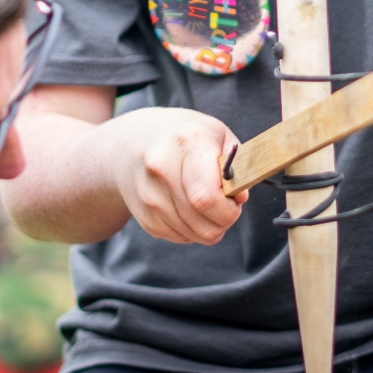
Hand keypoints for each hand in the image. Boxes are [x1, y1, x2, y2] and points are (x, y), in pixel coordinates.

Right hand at [100, 107, 247, 244]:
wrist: (133, 142)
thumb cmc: (184, 137)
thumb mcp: (217, 133)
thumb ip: (237, 163)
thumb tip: (240, 197)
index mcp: (186, 143)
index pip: (207, 197)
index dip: (229, 208)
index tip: (234, 199)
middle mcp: (161, 170)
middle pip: (204, 223)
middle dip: (224, 220)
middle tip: (225, 204)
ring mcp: (149, 196)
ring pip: (195, 235)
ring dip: (209, 226)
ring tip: (206, 201)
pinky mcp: (145, 218)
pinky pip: (181, 238)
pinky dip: (192, 229)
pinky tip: (188, 206)